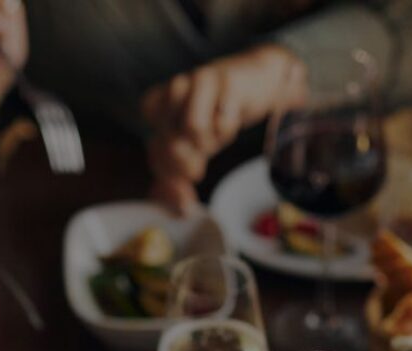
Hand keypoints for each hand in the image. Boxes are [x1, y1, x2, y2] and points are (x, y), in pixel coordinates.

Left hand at [142, 46, 305, 212]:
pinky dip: (227, 129)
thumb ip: (181, 176)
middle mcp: (174, 90)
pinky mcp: (225, 81)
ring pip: (192, 127)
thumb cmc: (220, 113)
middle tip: (200, 166)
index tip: (186, 188)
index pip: (155, 148)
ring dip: (209, 142)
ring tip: (217, 136)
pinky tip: (231, 119)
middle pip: (170, 141)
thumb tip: (181, 208)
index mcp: (160, 105)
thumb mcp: (195, 147)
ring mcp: (199, 81)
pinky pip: (222, 120)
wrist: (256, 80)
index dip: (169, 173)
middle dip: (187, 164)